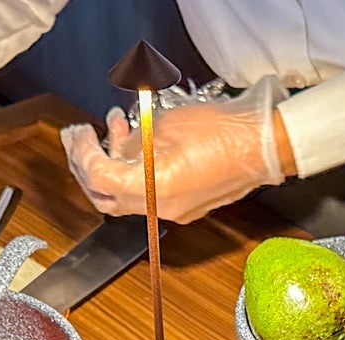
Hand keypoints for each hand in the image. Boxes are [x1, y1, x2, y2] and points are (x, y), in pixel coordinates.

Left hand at [60, 77, 286, 223]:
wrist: (264, 146)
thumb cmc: (226, 133)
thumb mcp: (166, 124)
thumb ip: (134, 138)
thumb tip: (119, 140)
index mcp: (153, 188)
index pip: (99, 177)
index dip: (82, 154)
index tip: (80, 134)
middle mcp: (160, 207)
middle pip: (105, 197)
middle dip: (86, 167)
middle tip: (80, 140)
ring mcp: (174, 210)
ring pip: (125, 197)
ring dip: (111, 166)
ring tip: (111, 131)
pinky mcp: (185, 204)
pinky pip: (147, 195)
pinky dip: (134, 172)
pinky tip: (138, 144)